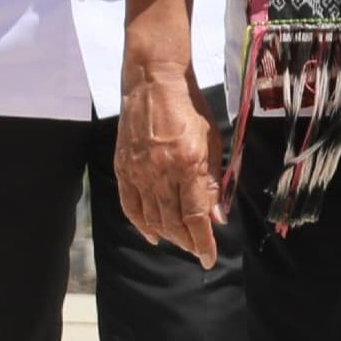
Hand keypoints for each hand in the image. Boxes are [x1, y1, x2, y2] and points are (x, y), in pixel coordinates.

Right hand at [115, 65, 220, 265]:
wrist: (154, 81)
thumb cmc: (190, 108)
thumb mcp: (212, 142)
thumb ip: (213, 182)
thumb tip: (216, 218)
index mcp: (188, 164)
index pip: (196, 215)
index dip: (203, 241)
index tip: (209, 258)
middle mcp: (161, 171)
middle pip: (173, 221)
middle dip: (188, 241)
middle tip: (197, 248)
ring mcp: (139, 170)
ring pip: (152, 217)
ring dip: (168, 235)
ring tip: (180, 241)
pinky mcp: (123, 167)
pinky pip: (130, 205)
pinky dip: (141, 224)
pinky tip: (152, 234)